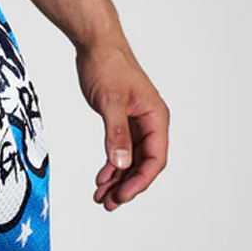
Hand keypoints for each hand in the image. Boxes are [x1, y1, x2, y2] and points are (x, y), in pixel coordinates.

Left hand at [75, 37, 169, 210]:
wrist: (95, 47)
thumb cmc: (107, 67)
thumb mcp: (110, 102)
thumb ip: (116, 134)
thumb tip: (120, 164)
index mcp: (156, 118)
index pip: (155, 158)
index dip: (140, 181)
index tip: (122, 197)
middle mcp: (150, 123)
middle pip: (144, 164)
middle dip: (127, 186)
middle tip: (108, 204)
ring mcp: (136, 123)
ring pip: (131, 161)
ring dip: (117, 181)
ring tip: (100, 198)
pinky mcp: (121, 122)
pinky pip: (120, 151)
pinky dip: (111, 167)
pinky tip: (100, 179)